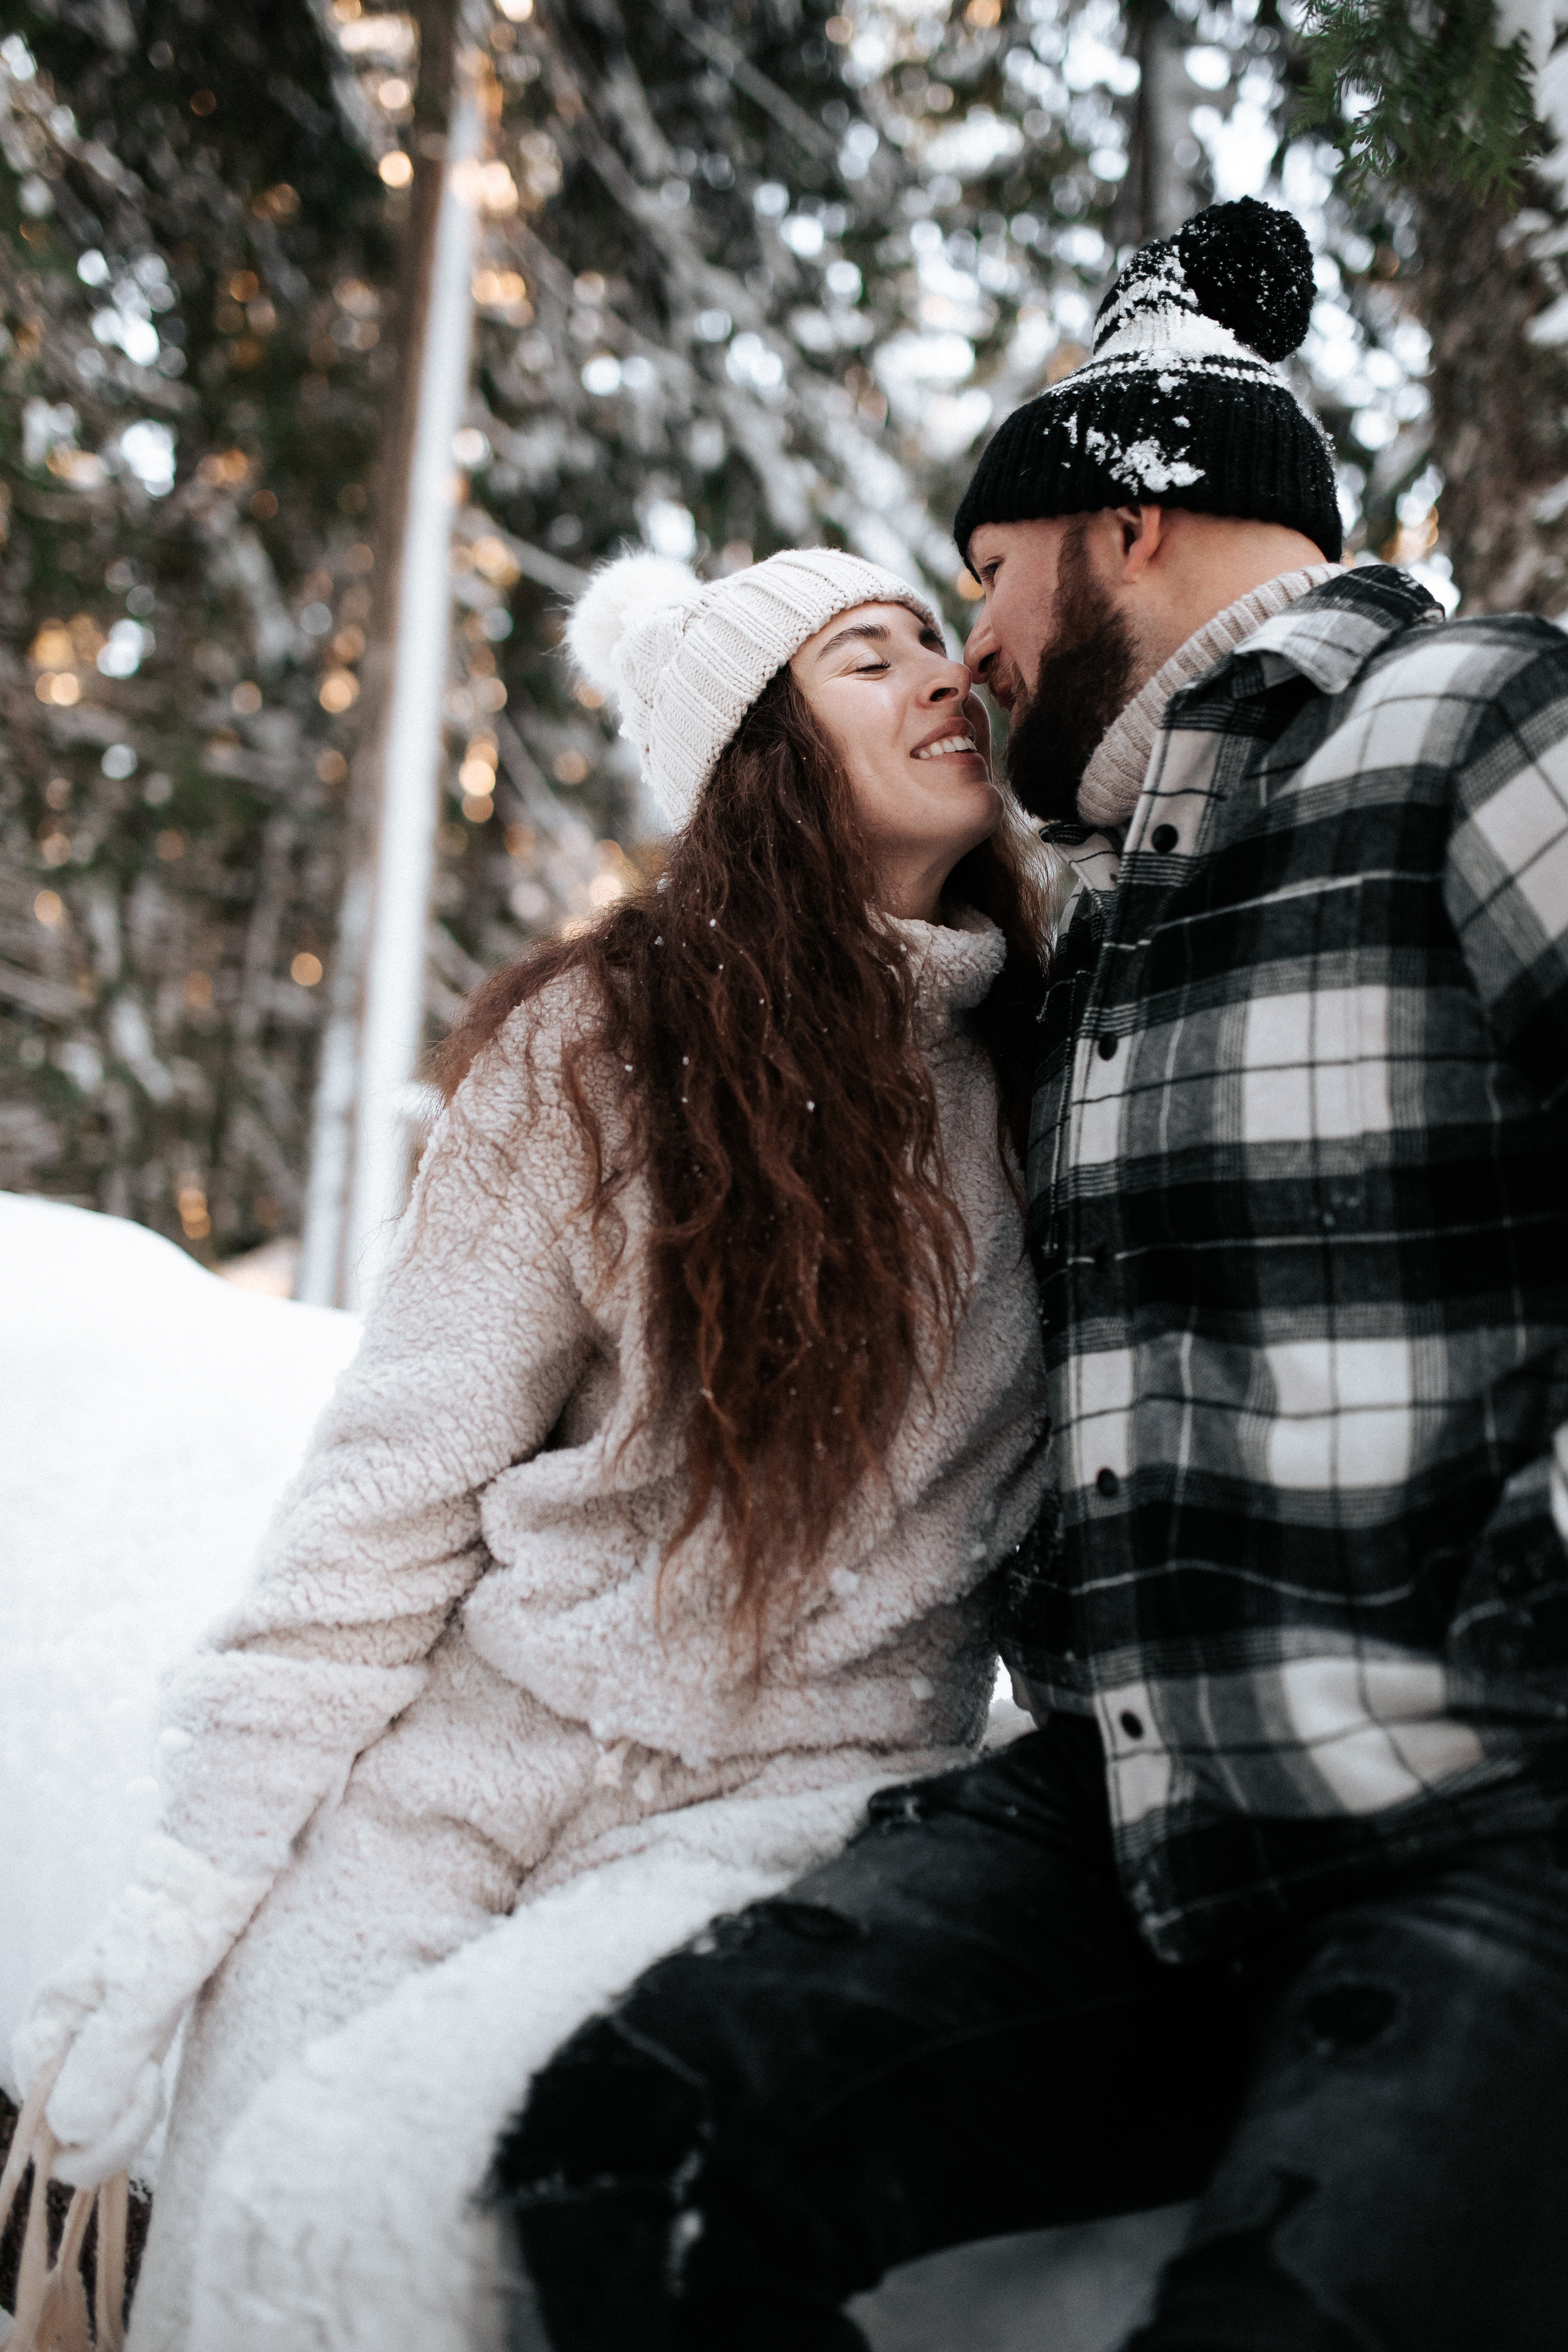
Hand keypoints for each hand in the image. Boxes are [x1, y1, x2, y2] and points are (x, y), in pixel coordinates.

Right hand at [13, 1833, 270, 2186]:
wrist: (210, 1878)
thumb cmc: (174, 1928)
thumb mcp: (143, 1996)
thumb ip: (104, 2062)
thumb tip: (69, 2129)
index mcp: (48, 2025)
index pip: (41, 2121)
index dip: (87, 2134)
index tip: (140, 2091)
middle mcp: (59, 2037)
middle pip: (63, 2126)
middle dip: (109, 2129)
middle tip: (152, 2085)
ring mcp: (90, 2038)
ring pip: (90, 2114)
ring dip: (124, 2116)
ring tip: (154, 2075)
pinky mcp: (121, 2037)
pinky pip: (112, 2093)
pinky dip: (133, 2101)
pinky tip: (152, 2077)